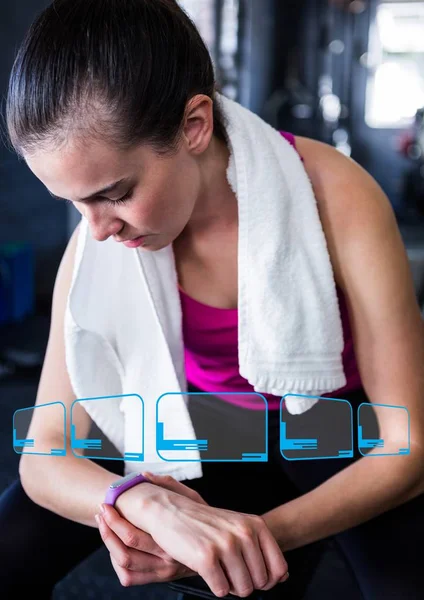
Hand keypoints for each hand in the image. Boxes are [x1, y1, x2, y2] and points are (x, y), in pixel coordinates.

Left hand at [96, 472, 207, 586]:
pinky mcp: (160, 579)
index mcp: (171, 537)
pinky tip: (116, 547)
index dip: (114, 519)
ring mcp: (164, 570)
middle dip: (107, 528)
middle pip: (125, 550)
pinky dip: (118, 564)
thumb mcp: (193, 499)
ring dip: (109, 544)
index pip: (132, 535)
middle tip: (102, 511)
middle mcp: (167, 557)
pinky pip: (130, 578)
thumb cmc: (204, 519)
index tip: (107, 503)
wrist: (220, 549)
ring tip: (105, 526)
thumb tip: (145, 475)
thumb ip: (169, 485)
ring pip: (125, 563)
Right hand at [115, 475, 289, 596]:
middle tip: (227, 567)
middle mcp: (243, 533)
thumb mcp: (238, 526)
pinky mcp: (206, 557)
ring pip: (242, 590)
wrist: (170, 511)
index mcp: (255, 525)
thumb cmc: (205, 523)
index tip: (253, 574)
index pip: (279, 568)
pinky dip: (214, 586)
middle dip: (244, 582)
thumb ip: (261, 548)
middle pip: (260, 583)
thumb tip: (282, 577)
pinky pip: (221, 591)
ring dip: (229, 585)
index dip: (267, 580)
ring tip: (217, 567)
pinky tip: (206, 569)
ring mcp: (225, 544)